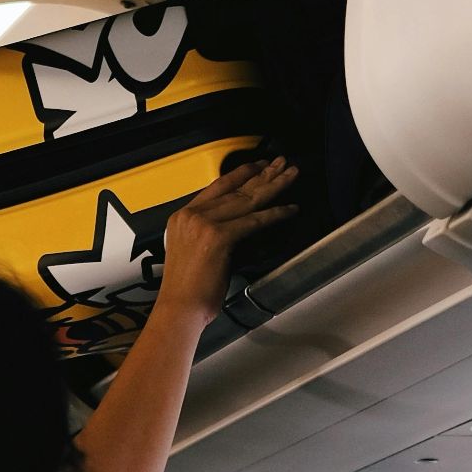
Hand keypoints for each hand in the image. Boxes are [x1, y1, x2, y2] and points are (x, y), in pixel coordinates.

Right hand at [155, 158, 298, 324]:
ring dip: (273, 186)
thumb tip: (242, 225)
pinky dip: (275, 214)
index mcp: (182, 217)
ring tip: (291, 175)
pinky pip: (254, 221)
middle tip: (282, 164)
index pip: (217, 187)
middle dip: (262, 174)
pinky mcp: (218, 236)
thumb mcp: (193, 252)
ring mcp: (202, 224)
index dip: (241, 174)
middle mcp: (191, 215)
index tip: (258, 166)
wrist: (179, 308)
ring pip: (247, 200)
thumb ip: (213, 233)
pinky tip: (289, 209)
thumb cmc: (187, 290)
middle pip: (235, 189)